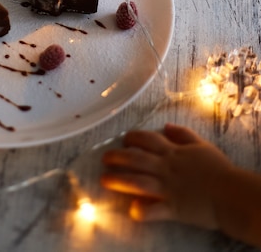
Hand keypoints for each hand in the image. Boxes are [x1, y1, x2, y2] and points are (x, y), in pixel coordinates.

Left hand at [101, 123, 234, 229]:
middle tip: (104, 158)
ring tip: (104, 180)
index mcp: (173, 152)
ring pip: (138, 182)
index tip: (124, 139)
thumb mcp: (202, 145)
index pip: (148, 139)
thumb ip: (183, 134)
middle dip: (117, 157)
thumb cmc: (219, 170)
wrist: (232, 194)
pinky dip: (142, 210)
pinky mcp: (173, 208)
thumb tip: (166, 125)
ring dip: (119, 180)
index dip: (133, 137)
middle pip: (136, 159)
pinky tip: (131, 210)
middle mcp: (166, 168)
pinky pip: (153, 210)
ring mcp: (168, 188)